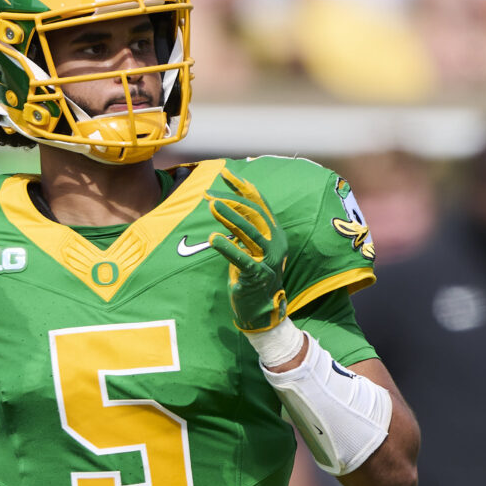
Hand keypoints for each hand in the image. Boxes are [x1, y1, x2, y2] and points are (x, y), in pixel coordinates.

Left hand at [204, 171, 288, 341]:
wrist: (263, 311)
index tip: (225, 174)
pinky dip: (228, 248)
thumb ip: (242, 228)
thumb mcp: (249, 247)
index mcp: (274, 233)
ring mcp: (269, 259)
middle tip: (211, 193)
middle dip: (231, 201)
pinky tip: (213, 239)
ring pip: (249, 232)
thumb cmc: (253, 276)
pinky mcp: (259, 275)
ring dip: (229, 217)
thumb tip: (224, 203)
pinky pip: (243, 258)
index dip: (242, 187)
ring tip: (212, 205)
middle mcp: (275, 243)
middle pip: (253, 214)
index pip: (258, 204)